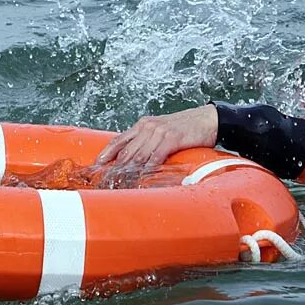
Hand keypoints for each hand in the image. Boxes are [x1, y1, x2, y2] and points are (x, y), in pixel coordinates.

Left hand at [93, 105, 218, 187]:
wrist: (208, 119)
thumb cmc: (186, 128)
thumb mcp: (162, 130)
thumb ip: (148, 141)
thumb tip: (136, 160)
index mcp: (142, 125)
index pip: (118, 141)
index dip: (105, 155)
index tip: (95, 167)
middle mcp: (147, 127)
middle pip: (125, 151)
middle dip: (114, 169)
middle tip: (105, 182)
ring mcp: (159, 132)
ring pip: (138, 156)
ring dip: (127, 172)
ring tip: (118, 185)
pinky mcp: (171, 138)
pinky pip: (155, 156)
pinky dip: (147, 168)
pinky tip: (141, 178)